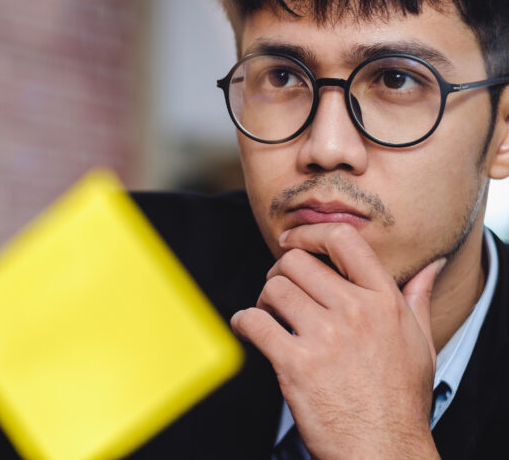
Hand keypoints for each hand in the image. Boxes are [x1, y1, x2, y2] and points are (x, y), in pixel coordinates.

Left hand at [230, 223, 444, 459]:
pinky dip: (242, 323)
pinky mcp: (296, 363)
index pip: (344, 240)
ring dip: (262, 300)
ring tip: (270, 318)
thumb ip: (417, 300)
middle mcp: (355, 313)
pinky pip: (254, 322)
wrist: (384, 450)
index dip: (309, 234)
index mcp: (384, 302)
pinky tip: (249, 331)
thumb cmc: (400, 401)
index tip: (292, 241)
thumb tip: (429, 267)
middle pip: (296, 263)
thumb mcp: (420, 344)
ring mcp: (325, 337)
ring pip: (273, 289)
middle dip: (279, 273)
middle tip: (279, 292)